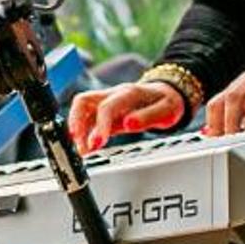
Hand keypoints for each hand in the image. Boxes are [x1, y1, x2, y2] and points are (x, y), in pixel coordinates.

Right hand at [71, 81, 187, 151]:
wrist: (165, 94)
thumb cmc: (166, 102)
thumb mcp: (167, 110)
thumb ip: (148, 116)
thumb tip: (129, 124)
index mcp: (129, 93)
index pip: (107, 106)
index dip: (100, 125)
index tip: (97, 143)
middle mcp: (113, 94)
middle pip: (83, 101)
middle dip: (77, 124)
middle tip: (80, 145)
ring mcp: (106, 101)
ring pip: (81, 109)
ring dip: (77, 130)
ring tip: (82, 150)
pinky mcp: (103, 110)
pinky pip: (86, 118)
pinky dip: (83, 133)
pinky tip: (85, 147)